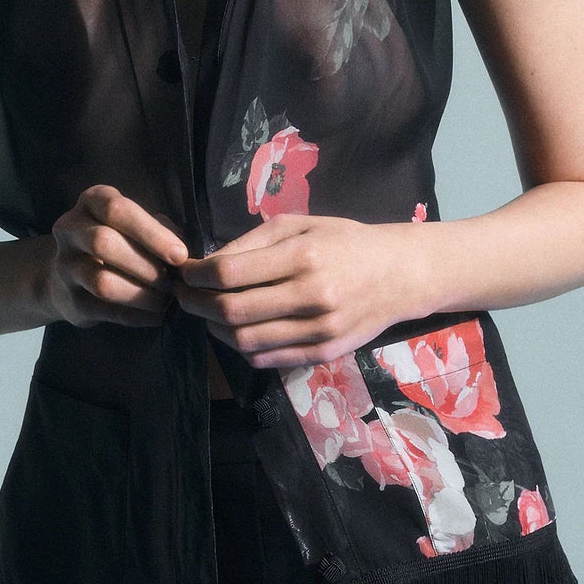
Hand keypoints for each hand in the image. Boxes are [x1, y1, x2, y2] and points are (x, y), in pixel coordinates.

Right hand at [43, 184, 189, 328]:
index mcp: (91, 201)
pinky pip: (106, 310)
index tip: (180, 255)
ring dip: (142, 294)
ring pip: (102, 282)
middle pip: (103, 243)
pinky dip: (137, 315)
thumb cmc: (120, 240)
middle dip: (145, 265)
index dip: (151, 233)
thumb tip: (182, 251)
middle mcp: (70, 229)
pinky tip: (155, 314)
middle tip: (172, 281)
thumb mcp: (136, 224)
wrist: (71, 276)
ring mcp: (65, 266)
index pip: (116, 210)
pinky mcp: (70, 301)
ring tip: (165, 299)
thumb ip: (158, 229)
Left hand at [170, 215, 421, 368]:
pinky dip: (240, 348)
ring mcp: (318, 330)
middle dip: (194, 304)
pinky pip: (266, 359)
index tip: (184, 271)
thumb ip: (254, 242)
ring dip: (213, 328)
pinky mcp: (323, 353)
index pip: (229, 272)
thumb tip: (208, 263)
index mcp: (303, 256)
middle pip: (231, 310)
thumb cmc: (346, 241)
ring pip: (244, 341)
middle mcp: (311, 296)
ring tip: (205, 313)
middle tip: (182, 295)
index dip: (196, 275)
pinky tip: (233, 330)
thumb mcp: (301, 224)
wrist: (400, 275)